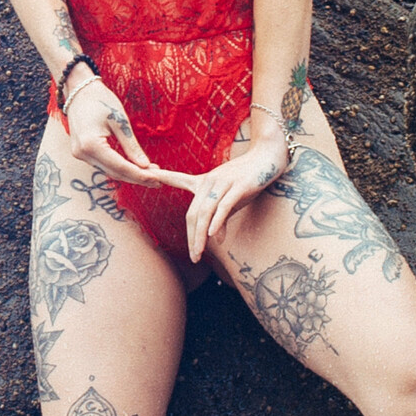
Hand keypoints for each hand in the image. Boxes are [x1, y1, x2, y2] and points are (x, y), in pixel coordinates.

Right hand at [61, 80, 157, 185]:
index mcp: (91, 144)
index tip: (157, 179)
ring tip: (150, 174)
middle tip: (157, 180)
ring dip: (129, 174)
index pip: (120, 166)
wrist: (79, 91)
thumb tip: (145, 166)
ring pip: (108, 170)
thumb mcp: (120, 121)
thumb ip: (131, 146)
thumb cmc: (101, 101)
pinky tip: (133, 167)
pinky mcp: (81, 152)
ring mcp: (79, 154)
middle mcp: (82, 153)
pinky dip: (118, 167)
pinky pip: (103, 164)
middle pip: (114, 172)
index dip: (139, 175)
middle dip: (136, 177)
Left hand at [147, 138, 289, 263]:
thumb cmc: (247, 180)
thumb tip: (216, 238)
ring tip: (199, 253)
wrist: (267, 158)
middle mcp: (209, 181)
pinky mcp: (239, 186)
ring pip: (206, 212)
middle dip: (191, 236)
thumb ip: (220, 217)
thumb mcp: (229, 199)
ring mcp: (223, 183)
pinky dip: (218, 221)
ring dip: (201, 235)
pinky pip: (224, 206)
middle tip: (193, 256)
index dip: (163, 176)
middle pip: (193, 212)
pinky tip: (215, 235)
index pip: (177, 179)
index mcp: (203, 181)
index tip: (148, 174)